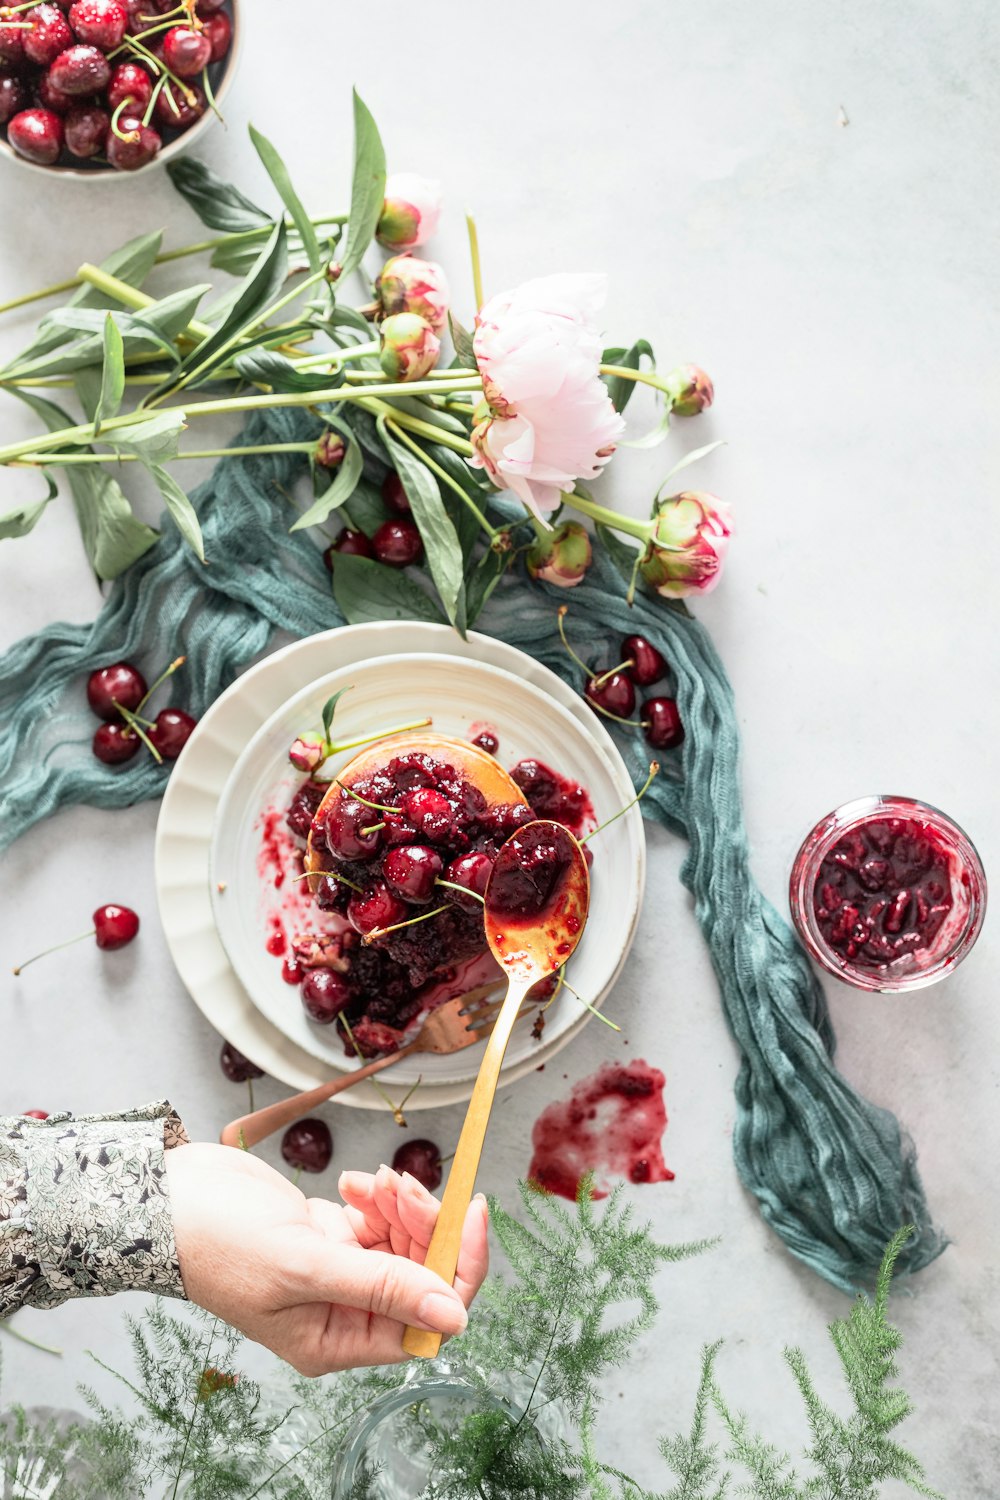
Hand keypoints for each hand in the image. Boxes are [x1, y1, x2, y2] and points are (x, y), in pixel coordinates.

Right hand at [165, 1144, 488, 1373]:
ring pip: (405, 1239)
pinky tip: (353, 1181)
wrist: (168, 1198)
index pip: (427, 1319)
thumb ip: (383, 1288)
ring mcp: (338, 1270)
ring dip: (400, 1202)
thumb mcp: (304, 1266)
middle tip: (401, 1186)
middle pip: (422, 1272)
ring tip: (372, 1180)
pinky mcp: (329, 1233)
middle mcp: (344, 1312)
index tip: (473, 1211)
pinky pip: (380, 1217)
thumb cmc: (218, 1242)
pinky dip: (378, 1194)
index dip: (459, 1267)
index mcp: (337, 1341)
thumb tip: (453, 1318)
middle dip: (423, 1224)